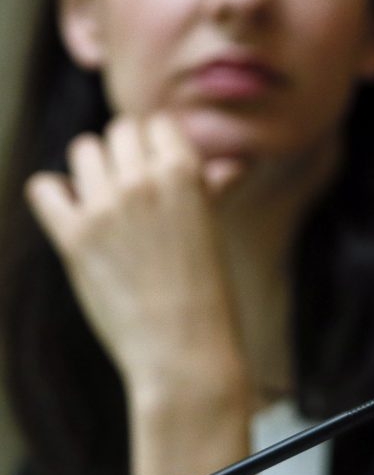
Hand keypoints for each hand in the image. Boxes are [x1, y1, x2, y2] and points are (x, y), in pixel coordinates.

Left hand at [25, 114, 247, 399]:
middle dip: (124, 154)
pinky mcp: (74, 236)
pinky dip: (54, 195)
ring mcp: (106, 207)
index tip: (156, 167)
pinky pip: (44, 187)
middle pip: (119, 132)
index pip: (158, 125)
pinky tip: (72, 213)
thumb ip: (211, 189)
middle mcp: (144, 182)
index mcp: (186, 174)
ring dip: (92, 169)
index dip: (156, 144)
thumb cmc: (206, 291)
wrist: (185, 349)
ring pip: (83, 150)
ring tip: (105, 200)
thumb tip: (227, 166)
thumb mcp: (212, 231)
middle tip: (132, 188)